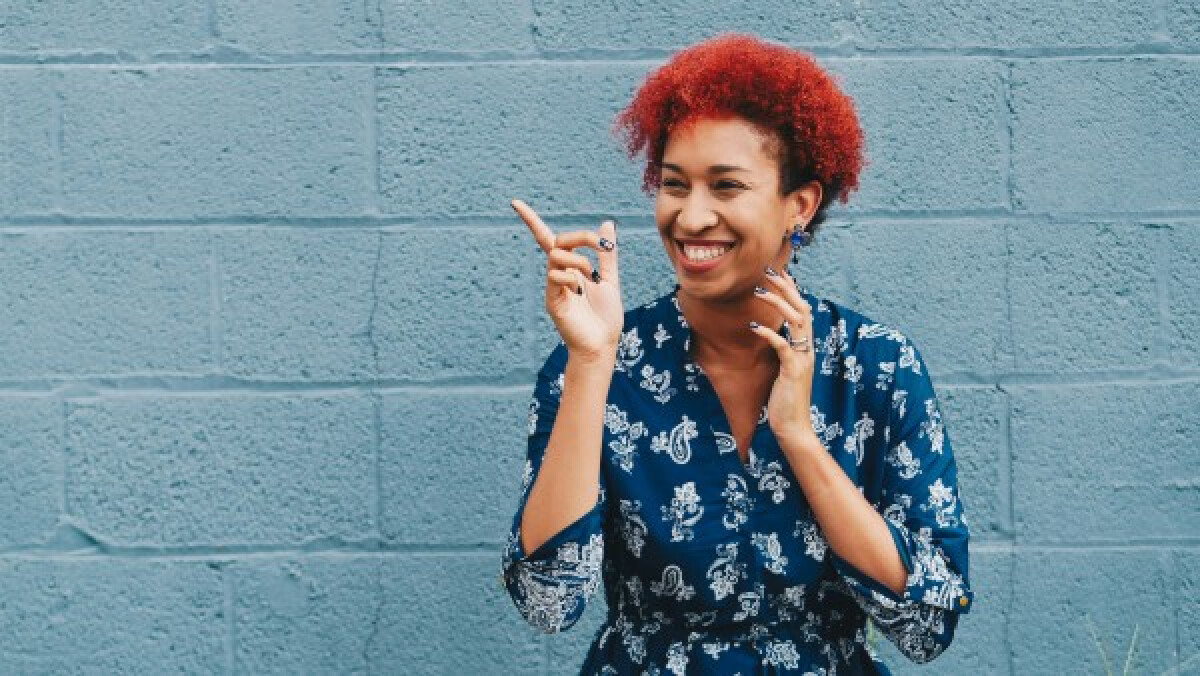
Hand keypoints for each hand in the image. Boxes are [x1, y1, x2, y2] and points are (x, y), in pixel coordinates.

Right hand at [512, 199, 623, 361]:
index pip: (547, 239)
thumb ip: (607, 254)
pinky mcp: (552, 301)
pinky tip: (581, 292)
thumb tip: (607, 224)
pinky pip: (555, 276)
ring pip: (556, 255)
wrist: (603, 344)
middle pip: (557, 241)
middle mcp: (558, 275)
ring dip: (579, 260)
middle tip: (601, 245)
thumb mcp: (610, 279)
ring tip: (591, 277)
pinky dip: (571, 277)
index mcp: (570, 268)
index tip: (514, 202)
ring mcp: (553, 287)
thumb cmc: (605, 317)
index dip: (531, 220)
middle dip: (581, 237)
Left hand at [748, 267, 822, 448]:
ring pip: (796, 321)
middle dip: (786, 288)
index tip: (780, 273)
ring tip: (759, 291)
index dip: (792, 291)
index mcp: (805, 348)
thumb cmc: (785, 400)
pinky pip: (783, 346)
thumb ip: (782, 351)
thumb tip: (771, 335)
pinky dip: (770, 334)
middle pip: (802, 309)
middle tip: (769, 271)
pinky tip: (754, 327)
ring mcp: (803, 359)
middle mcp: (807, 350)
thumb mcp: (784, 370)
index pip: (802, 311)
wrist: (794, 426)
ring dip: (777, 303)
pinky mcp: (793, 371)